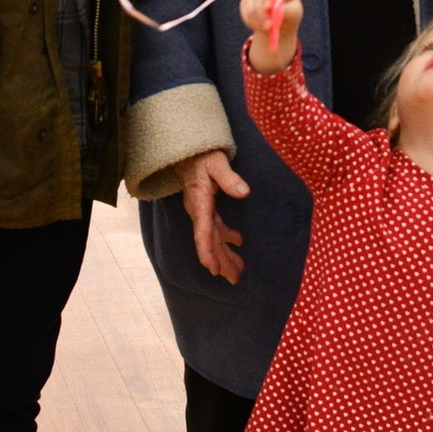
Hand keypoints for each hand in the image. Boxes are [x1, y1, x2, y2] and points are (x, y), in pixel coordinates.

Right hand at [175, 148, 248, 284]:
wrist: (188, 151)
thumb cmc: (202, 156)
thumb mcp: (216, 162)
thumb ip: (228, 177)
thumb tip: (244, 192)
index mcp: (200, 203)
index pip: (203, 232)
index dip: (207, 252)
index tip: (213, 269)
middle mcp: (199, 211)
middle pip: (210, 241)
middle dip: (221, 261)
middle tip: (234, 279)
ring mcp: (202, 211)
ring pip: (213, 238)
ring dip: (225, 254)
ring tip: (238, 271)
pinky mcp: (207, 207)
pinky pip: (216, 228)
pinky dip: (227, 238)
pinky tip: (238, 244)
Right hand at [240, 0, 301, 74]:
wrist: (279, 27)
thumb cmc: (290, 18)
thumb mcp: (294, 15)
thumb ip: (285, 12)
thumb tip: (275, 11)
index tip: (269, 7)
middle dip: (260, 9)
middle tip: (267, 26)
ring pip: (248, 3)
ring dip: (256, 19)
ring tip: (266, 30)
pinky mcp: (245, 4)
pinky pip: (243, 12)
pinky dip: (250, 21)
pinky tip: (258, 27)